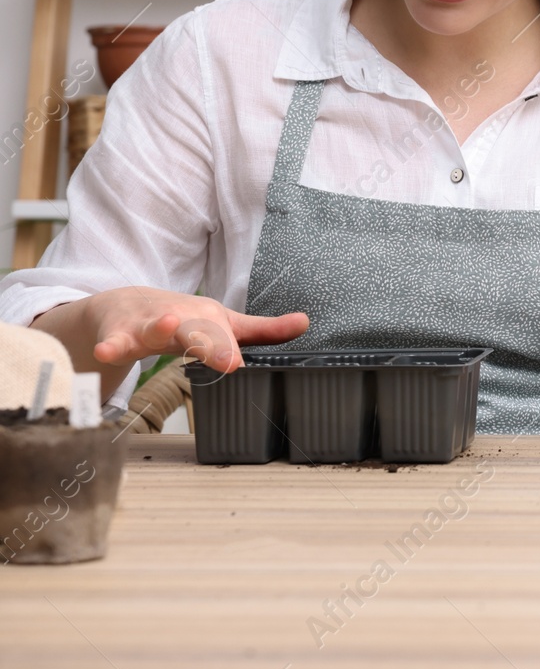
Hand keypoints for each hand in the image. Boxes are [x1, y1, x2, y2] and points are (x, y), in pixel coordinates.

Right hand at [67, 286, 308, 372]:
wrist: (125, 304)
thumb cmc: (184, 319)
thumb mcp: (224, 324)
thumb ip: (262, 330)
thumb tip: (305, 322)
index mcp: (209, 320)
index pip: (224, 338)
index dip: (228, 350)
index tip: (237, 364)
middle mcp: (181, 318)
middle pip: (196, 331)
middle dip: (210, 343)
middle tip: (225, 358)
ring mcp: (147, 324)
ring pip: (154, 328)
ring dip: (160, 327)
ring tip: (166, 325)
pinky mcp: (117, 333)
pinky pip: (114, 341)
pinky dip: (110, 346)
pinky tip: (105, 351)